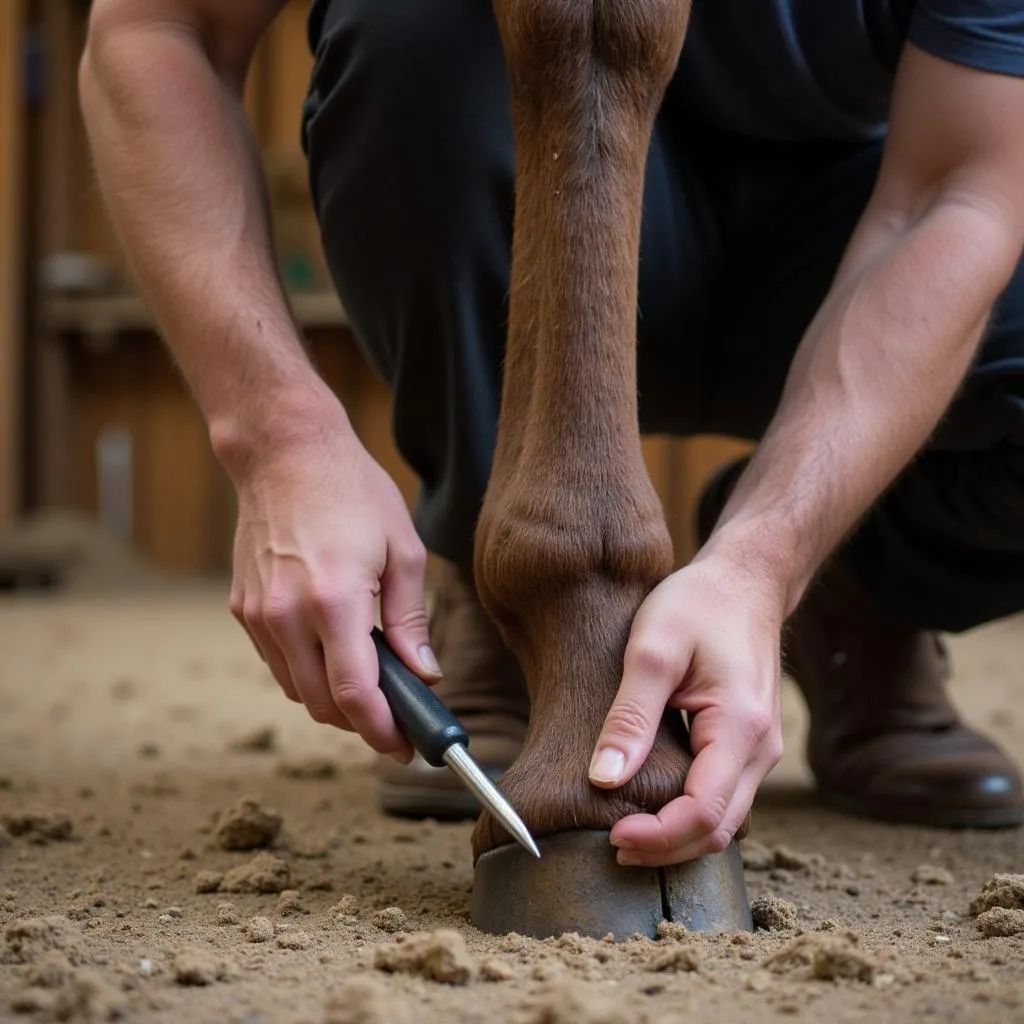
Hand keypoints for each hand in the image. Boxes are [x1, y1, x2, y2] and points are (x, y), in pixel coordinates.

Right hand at [227, 396, 438, 760]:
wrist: (285, 453)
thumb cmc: (352, 492)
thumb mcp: (402, 550)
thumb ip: (411, 620)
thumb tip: (423, 674)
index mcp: (333, 601)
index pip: (355, 695)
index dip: (383, 732)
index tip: (406, 747)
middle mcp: (287, 616)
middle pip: (322, 705)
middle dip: (361, 723)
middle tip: (395, 719)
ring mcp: (258, 614)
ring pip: (296, 690)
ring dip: (332, 699)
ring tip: (369, 681)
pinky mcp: (242, 609)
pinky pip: (277, 662)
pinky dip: (307, 672)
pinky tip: (333, 650)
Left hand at [588, 554, 784, 864]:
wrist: (745, 580)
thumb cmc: (699, 604)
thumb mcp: (652, 650)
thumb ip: (630, 716)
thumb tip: (603, 778)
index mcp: (740, 728)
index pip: (703, 813)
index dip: (657, 837)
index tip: (611, 834)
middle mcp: (761, 749)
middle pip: (717, 830)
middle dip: (665, 848)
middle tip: (611, 844)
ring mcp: (760, 750)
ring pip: (723, 820)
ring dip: (676, 836)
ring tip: (624, 830)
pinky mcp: (748, 745)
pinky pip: (722, 798)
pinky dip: (687, 814)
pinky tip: (650, 805)